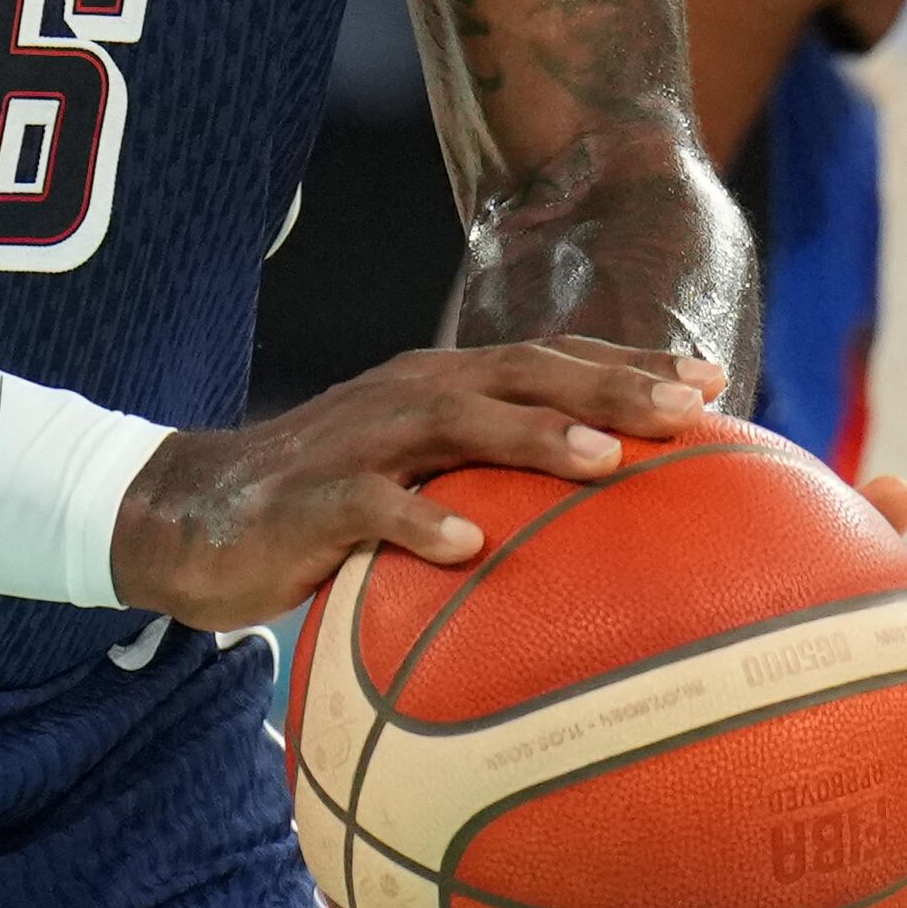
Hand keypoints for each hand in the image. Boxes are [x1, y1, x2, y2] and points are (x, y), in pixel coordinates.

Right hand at [111, 338, 718, 631]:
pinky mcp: (312, 495)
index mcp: (445, 387)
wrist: (192, 517)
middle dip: (610, 385)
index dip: (629, 363)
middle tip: (690, 406)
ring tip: (601, 461)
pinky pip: (370, 504)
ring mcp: (362, 439)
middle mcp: (412, 395)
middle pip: (524, 373)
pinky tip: (465, 545)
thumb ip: (492, 491)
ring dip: (532, 436)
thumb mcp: (418, 486)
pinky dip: (418, 520)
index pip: (550, 360)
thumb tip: (600, 547)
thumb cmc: (327, 510)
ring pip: (457, 421)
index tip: (713, 382)